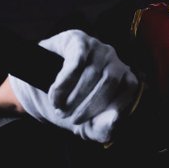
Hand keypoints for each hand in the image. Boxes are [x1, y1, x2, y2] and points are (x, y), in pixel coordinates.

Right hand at [8, 29, 138, 143]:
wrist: (39, 87)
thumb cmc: (71, 106)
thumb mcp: (88, 124)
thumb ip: (104, 128)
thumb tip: (115, 119)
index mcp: (124, 77)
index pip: (130, 89)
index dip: (111, 107)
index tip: (91, 122)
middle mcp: (114, 58)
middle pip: (110, 82)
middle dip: (89, 105)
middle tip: (70, 118)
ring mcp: (96, 46)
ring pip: (92, 73)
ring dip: (73, 96)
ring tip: (59, 107)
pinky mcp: (77, 39)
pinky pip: (76, 62)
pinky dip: (65, 82)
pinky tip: (55, 93)